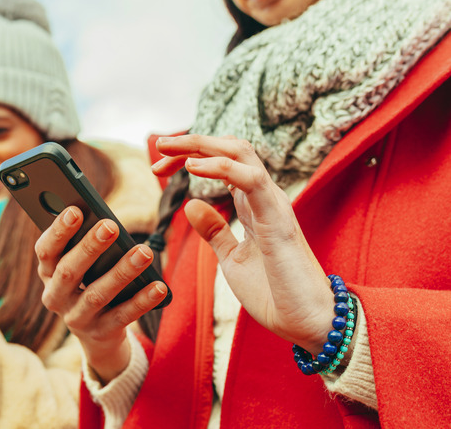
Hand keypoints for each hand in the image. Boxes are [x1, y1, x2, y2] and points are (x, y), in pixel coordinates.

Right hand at [35, 206, 167, 382]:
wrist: (96, 333)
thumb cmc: (89, 282)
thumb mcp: (80, 266)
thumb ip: (84, 245)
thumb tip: (105, 222)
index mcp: (47, 273)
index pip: (45, 251)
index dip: (58, 231)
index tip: (75, 210)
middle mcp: (56, 297)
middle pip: (68, 272)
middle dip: (89, 247)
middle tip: (111, 226)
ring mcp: (77, 318)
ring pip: (97, 294)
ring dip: (121, 272)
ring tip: (144, 252)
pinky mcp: (101, 333)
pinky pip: (123, 316)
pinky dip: (141, 301)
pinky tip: (158, 287)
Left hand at [152, 134, 335, 353]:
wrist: (305, 322)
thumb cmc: (274, 292)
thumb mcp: (232, 258)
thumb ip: (215, 231)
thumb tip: (191, 204)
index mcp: (253, 203)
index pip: (222, 162)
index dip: (189, 157)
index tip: (158, 169)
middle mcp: (264, 195)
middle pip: (229, 148)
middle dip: (192, 142)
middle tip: (159, 145)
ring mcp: (272, 203)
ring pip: (240, 152)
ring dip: (201, 145)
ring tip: (169, 149)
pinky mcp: (277, 218)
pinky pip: (251, 179)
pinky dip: (220, 168)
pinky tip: (192, 168)